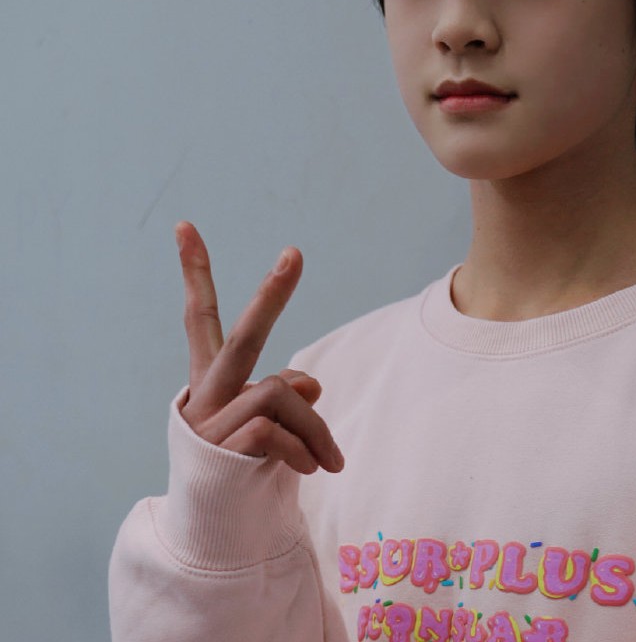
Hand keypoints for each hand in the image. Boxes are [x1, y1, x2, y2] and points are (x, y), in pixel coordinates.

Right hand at [174, 221, 343, 474]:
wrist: (217, 530)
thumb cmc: (246, 465)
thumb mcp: (265, 422)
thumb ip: (285, 391)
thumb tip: (312, 381)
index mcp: (214, 376)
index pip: (201, 315)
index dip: (194, 272)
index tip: (184, 225)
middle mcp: (207, 391)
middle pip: (242, 335)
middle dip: (270, 295)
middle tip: (294, 254)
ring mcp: (212, 421)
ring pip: (280, 394)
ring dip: (315, 429)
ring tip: (329, 460)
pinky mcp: (223, 451)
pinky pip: (278, 433)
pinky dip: (304, 449)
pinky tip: (310, 469)